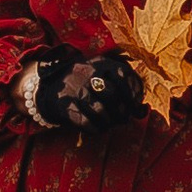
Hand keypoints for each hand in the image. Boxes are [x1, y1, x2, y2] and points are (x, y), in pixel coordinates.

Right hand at [22, 46, 143, 133]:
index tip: (135, 104)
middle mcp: (89, 73)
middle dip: (122, 111)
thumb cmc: (85, 84)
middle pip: (113, 95)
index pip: (125, 75)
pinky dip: (96, 129)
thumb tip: (143, 111)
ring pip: (100, 111)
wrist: (48, 86)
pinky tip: (98, 128)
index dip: (134, 93)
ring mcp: (76, 89)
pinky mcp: (65, 106)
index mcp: (101, 63)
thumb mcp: (104, 77)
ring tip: (110, 123)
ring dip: (109, 122)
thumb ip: (125, 91)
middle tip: (123, 118)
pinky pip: (86, 122)